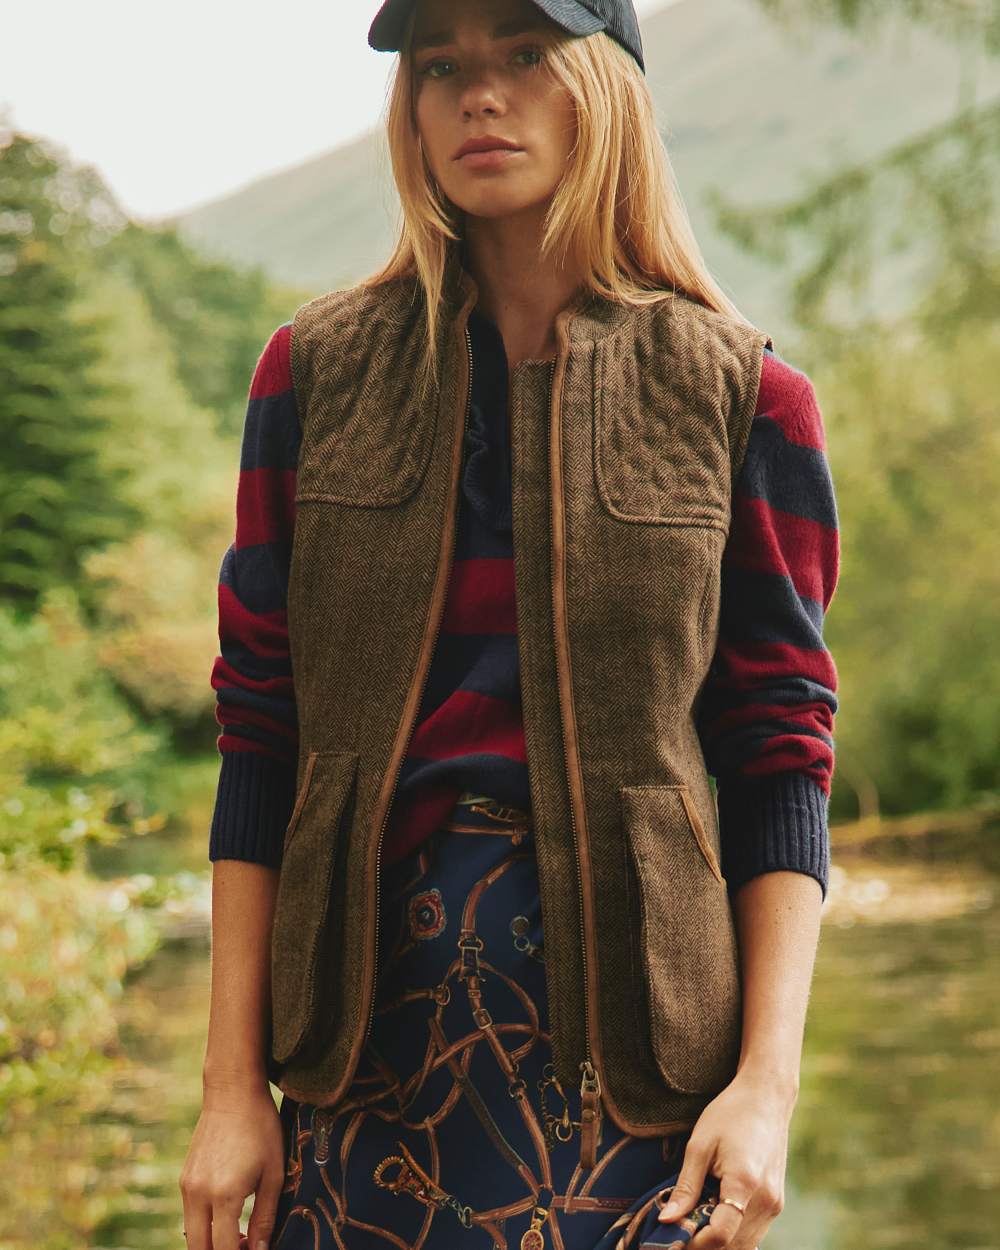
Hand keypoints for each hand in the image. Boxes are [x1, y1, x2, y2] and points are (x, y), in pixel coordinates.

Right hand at [179, 1075, 285, 1249]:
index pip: (223, 1249)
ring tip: (238, 1234)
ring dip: (210, 1242)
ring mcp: (187, 1186)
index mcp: (224, 1195)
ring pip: (191, 1234)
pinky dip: (204, 1225)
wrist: (233, 1092)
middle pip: (199, 1248)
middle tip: (244, 1245)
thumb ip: (265, 1217)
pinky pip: (189, 1215)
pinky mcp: (184, 1178)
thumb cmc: (261, 1128)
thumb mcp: (274, 1172)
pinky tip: (227, 1214)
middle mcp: (198, 1194)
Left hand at [655, 1068, 795, 1248]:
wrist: (766, 1098)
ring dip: (719, 1243)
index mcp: (745, 1183)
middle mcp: (766, 1200)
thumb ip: (686, 1187)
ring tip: (693, 1222)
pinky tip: (713, 1216)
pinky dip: (733, 1234)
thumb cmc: (729, 1114)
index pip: (720, 1235)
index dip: (694, 1243)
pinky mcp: (777, 1203)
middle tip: (677, 1232)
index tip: (672, 1237)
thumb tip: (666, 1220)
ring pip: (745, 1245)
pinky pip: (753, 1233)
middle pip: (733, 1246)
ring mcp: (775, 1204)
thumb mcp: (699, 1145)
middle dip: (703, 1245)